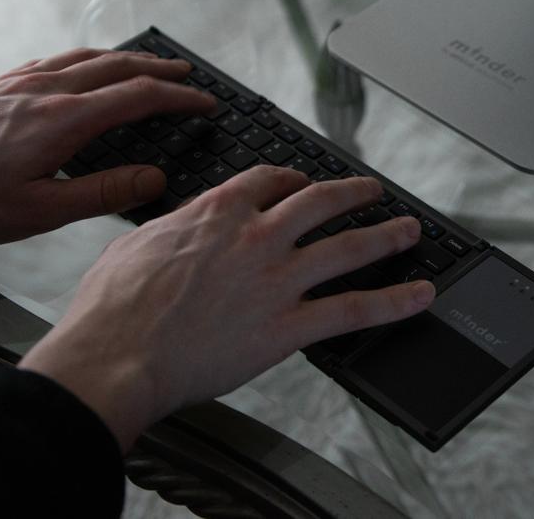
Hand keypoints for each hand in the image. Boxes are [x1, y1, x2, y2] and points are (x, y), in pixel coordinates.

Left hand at [0, 48, 214, 243]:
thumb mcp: (41, 211)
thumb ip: (103, 192)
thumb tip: (153, 178)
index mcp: (63, 122)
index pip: (138, 98)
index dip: (179, 98)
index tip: (204, 103)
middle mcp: (46, 91)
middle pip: (117, 67)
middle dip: (159, 70)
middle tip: (187, 75)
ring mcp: (21, 82)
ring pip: (87, 57)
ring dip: (126, 60)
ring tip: (148, 67)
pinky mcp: (1, 84)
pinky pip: (56, 59)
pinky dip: (88, 59)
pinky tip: (87, 69)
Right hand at [19, 166, 435, 451]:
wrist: (118, 355)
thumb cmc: (114, 307)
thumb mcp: (135, 245)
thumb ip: (173, 231)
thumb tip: (178, 229)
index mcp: (216, 213)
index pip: (268, 181)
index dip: (291, 178)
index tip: (299, 182)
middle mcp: (255, 237)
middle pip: (319, 202)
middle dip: (351, 193)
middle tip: (370, 191)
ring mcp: (277, 280)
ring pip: (347, 247)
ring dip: (385, 236)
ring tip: (408, 231)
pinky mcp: (287, 326)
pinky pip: (353, 310)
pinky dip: (393, 302)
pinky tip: (419, 296)